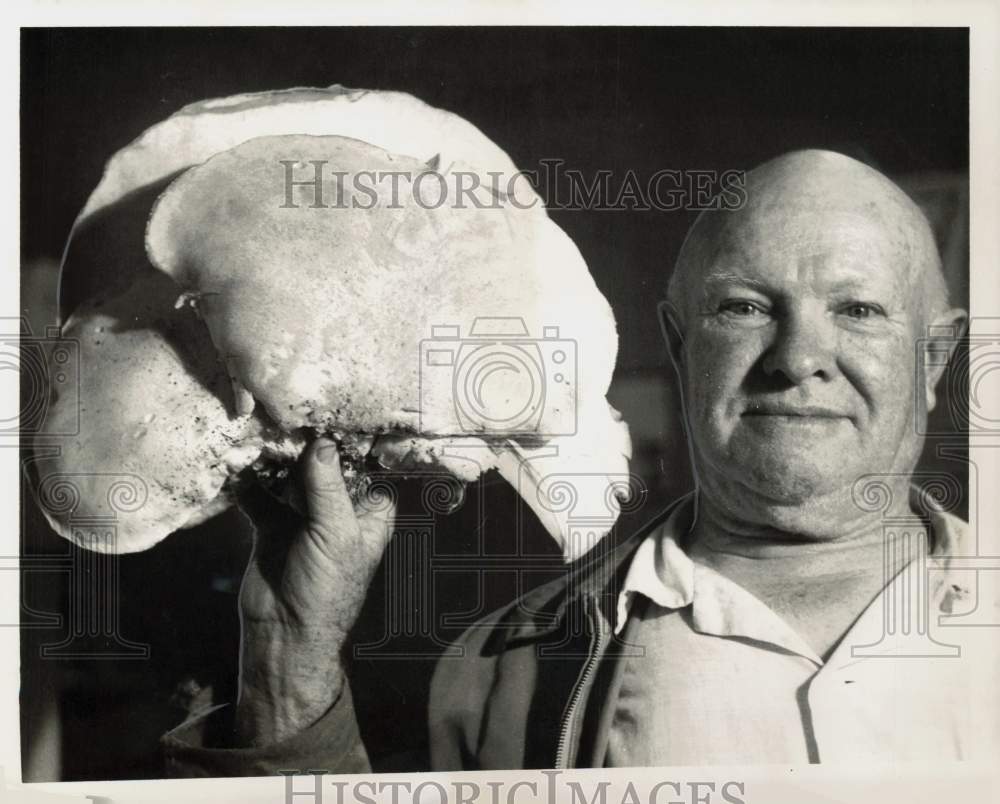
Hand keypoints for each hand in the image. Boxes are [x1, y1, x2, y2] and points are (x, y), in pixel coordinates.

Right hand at [232, 437, 395, 745]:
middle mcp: (340, 506)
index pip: (361, 461)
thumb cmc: (327, 590)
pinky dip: (247, 478)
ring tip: (253, 431)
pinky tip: (234, 460)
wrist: (284, 635)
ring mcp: (304, 513)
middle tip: (278, 411)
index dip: (344, 435)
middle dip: (300, 441)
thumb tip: (321, 441)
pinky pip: (260, 492)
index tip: (324, 404)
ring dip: (270, 456)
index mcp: (369, 508)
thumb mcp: (335, 533)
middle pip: (320, 462)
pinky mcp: (272, 523)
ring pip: (288, 473)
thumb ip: (327, 486)